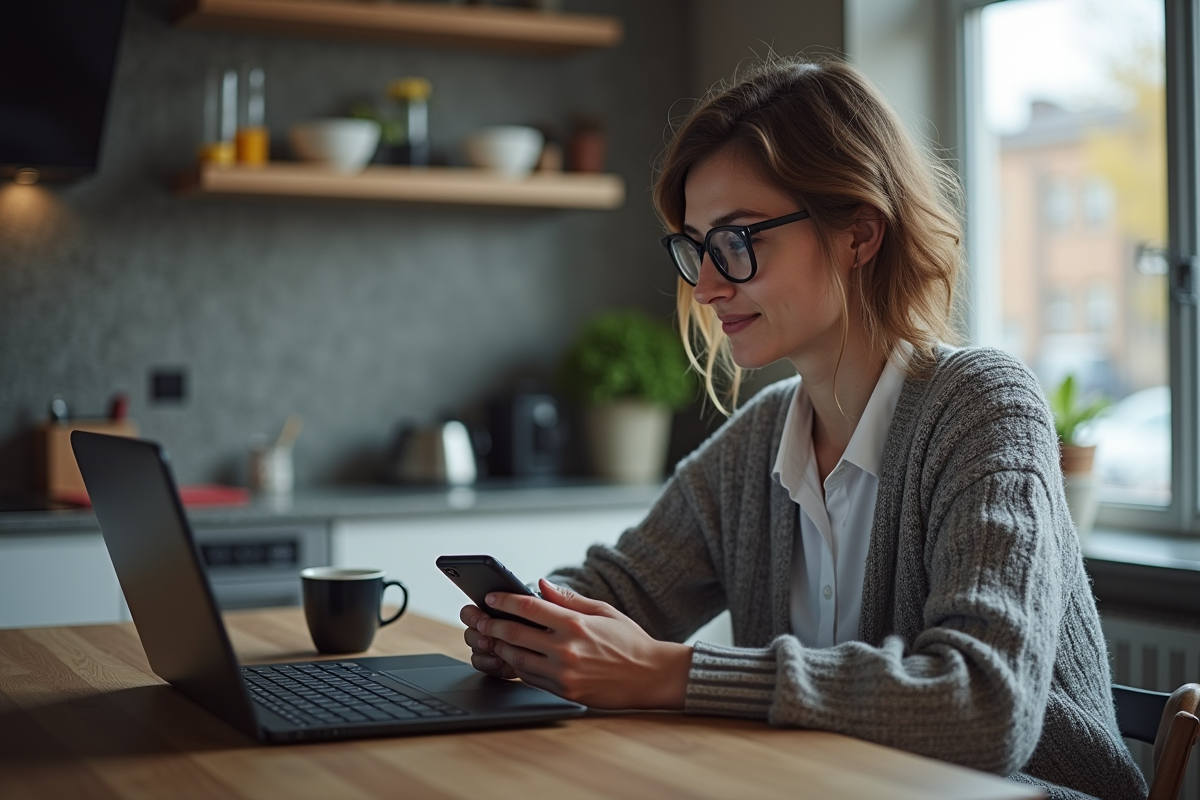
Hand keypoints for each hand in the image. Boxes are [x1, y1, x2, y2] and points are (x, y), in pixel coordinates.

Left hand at [462, 579, 692, 709]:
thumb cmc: (629, 641)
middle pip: (515, 633)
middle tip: (479, 619)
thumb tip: (541, 584)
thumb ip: (569, 599)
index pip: (528, 608)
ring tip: (491, 638)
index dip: (504, 600)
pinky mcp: (565, 692)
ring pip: (517, 659)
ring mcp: (564, 674)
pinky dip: (518, 667)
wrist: (652, 676)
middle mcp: (566, 649)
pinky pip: (531, 679)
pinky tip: (513, 658)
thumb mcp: (603, 611)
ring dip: (500, 647)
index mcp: (574, 624)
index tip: (490, 597)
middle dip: (491, 624)